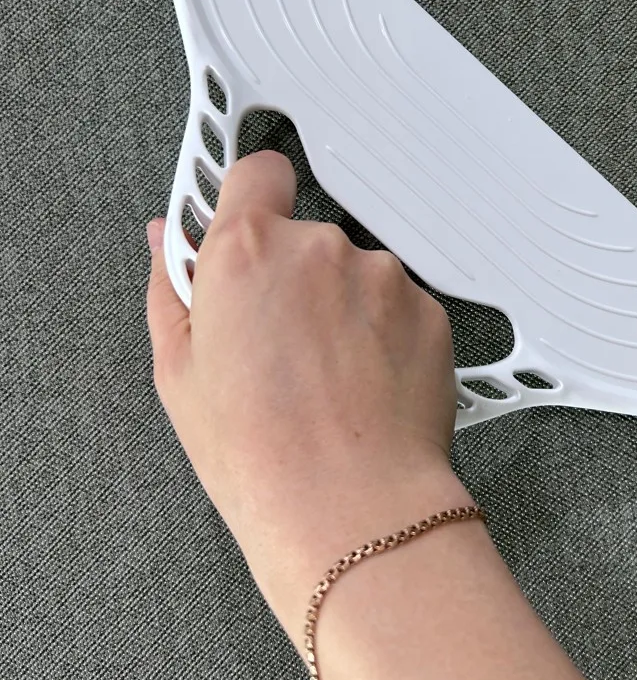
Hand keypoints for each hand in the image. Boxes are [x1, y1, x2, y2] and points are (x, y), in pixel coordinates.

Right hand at [146, 150, 469, 619]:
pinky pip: (397, 306)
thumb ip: (172, 286)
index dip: (251, 199)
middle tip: (279, 347)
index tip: (247, 229)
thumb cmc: (258, 451)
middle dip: (292, 277)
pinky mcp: (428, 308)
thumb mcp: (179, 370)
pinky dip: (384, 334)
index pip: (256, 174)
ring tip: (326, 380)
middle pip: (304, 238)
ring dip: (342, 307)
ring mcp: (381, 275)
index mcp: (246, 250)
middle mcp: (319, 247)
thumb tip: (165, 239)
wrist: (349, 506)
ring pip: (354, 275)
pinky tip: (364, 387)